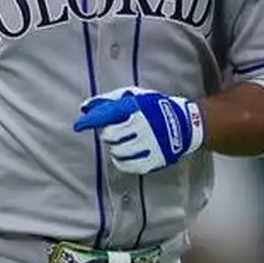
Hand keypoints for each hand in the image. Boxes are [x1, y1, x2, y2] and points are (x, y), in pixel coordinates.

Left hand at [73, 86, 204, 174]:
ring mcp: (149, 144)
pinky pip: (126, 165)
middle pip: (110, 135)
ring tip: (122, 141)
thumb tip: (85, 107)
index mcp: (138, 108)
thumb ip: (109, 101)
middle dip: (107, 133)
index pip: (108, 114)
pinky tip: (126, 153)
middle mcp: (143, 126)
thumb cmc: (154, 108)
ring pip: (117, 151)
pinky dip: (121, 160)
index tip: (79, 125)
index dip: (91, 120)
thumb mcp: (134, 97)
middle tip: (112, 131)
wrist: (183, 124)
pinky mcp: (152, 160)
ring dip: (114, 147)